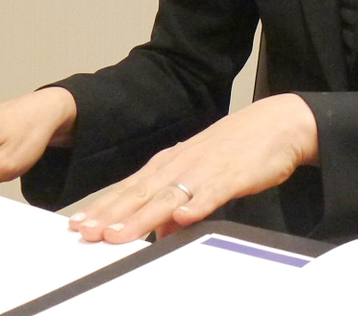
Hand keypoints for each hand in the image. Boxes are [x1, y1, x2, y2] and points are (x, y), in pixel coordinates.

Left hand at [70, 94, 317, 242]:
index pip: (129, 187)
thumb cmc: (237, 149)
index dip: (103, 207)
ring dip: (141, 217)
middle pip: (140, 193)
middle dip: (110, 215)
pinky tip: (184, 218)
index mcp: (171, 162)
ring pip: (168, 196)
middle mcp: (182, 164)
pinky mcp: (234, 175)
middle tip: (84, 233)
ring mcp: (206, 169)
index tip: (78, 224)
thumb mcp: (200, 175)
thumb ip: (177, 201)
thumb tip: (160, 231)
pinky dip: (198, 204)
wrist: (279, 123)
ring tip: (118, 235)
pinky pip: (214, 192)